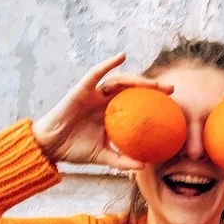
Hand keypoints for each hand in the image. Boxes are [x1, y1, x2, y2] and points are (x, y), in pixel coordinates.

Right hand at [31, 53, 174, 168]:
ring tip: (153, 82)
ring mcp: (93, 94)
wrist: (50, 147)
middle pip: (132, 90)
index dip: (153, 103)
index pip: (136, 105)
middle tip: (171, 89)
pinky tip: (121, 57)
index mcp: (110, 115)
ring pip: (119, 82)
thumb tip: (144, 166)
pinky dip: (108, 64)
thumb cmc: (74, 150)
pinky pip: (96, 74)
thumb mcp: (102, 156)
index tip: (173, 106)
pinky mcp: (81, 89)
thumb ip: (122, 160)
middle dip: (152, 87)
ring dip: (137, 79)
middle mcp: (104, 102)